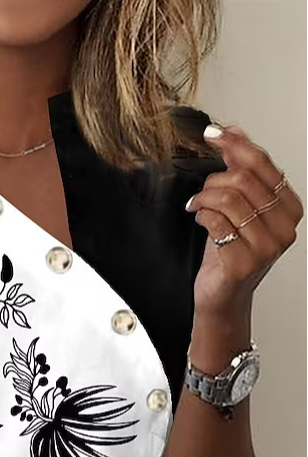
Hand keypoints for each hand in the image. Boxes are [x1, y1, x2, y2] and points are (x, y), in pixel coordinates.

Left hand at [186, 124, 302, 318]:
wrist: (222, 296)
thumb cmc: (230, 252)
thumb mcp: (238, 206)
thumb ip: (240, 170)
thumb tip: (235, 130)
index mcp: (288, 208)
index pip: (263, 164)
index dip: (235, 144)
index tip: (212, 133)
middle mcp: (284, 227)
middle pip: (244, 179)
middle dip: (214, 180)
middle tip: (202, 192)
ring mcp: (266, 247)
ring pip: (229, 199)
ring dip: (205, 198)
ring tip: (197, 206)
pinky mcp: (244, 262)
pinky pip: (217, 223)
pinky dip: (202, 216)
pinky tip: (199, 220)